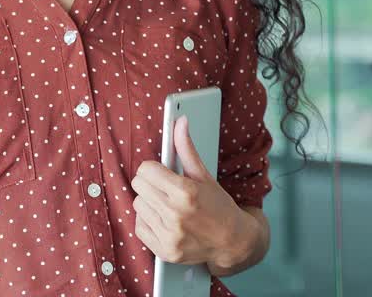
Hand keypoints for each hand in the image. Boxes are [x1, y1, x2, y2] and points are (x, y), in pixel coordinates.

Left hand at [130, 115, 252, 274]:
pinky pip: (139, 226)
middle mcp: (175, 215)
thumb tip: (180, 121)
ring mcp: (169, 235)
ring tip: (168, 205)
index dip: (153, 168)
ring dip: (149, 203)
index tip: (161, 172)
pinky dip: (148, 222)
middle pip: (138, 185)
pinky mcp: (164, 251)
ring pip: (137, 205)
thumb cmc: (219, 205)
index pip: (145, 169)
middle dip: (149, 183)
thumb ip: (186, 148)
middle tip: (165, 188)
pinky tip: (164, 221)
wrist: (233, 242)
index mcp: (185, 192)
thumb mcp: (203, 175)